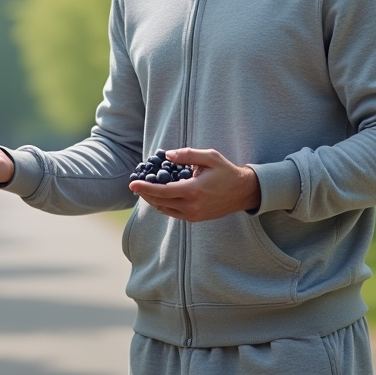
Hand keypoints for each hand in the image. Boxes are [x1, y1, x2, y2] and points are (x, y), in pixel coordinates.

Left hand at [131, 147, 260, 221]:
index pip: (162, 191)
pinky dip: (163, 204)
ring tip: (145, 189)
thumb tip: (167, 156)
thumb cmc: (226, 172)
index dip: (145, 188)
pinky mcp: (195, 218)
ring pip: (165, 209)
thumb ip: (187, 155)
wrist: (243, 192)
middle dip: (145, 194)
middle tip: (136, 185)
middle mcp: (191, 206)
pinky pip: (173, 213)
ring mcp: (193, 214)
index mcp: (193, 190)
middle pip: (159, 202)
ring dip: (153, 200)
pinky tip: (160, 195)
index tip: (132, 184)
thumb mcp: (209, 157)